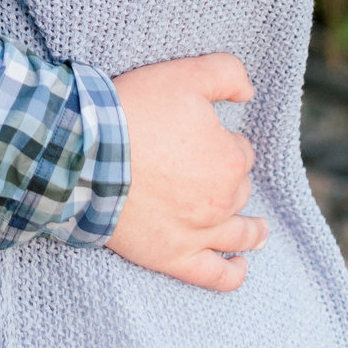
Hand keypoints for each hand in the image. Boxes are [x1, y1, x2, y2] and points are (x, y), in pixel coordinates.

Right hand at [107, 53, 266, 291]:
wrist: (87, 153)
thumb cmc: (134, 111)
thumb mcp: (183, 74)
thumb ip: (226, 73)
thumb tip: (249, 89)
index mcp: (231, 158)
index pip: (239, 150)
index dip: (220, 139)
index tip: (195, 135)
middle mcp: (223, 199)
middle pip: (238, 188)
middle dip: (226, 176)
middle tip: (199, 165)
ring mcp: (200, 232)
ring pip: (238, 232)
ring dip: (251, 230)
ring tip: (260, 231)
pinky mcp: (174, 257)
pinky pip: (214, 275)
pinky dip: (232, 273)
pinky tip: (240, 266)